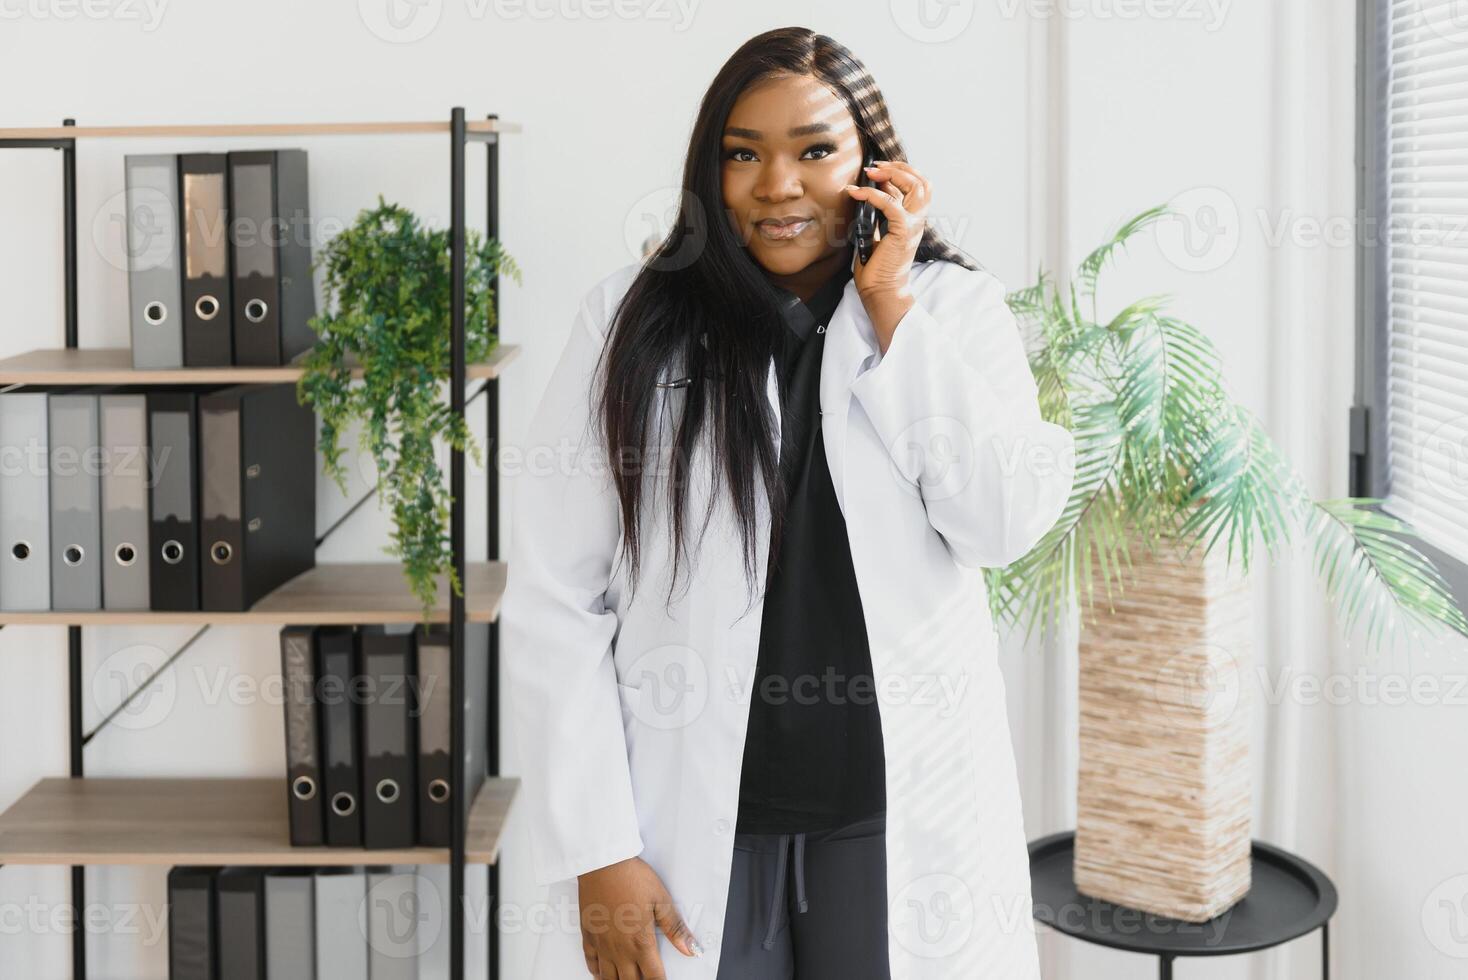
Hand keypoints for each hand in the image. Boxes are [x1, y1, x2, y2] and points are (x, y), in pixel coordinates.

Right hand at [578, 856, 700, 977]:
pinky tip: (601, 973)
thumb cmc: (632, 877)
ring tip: (626, 979)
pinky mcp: (588, 935)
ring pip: (608, 978)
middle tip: (646, 978)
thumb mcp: (661, 900)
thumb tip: (691, 949)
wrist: (603, 863)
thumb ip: (675, 928)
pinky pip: (590, 962)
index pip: (654, 977)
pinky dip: (597, 972)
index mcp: (641, 942)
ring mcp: (602, 944)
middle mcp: (620, 949)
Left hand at [845, 160, 930, 351]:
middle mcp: (917, 221)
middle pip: (921, 182)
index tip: (878, 169)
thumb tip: (870, 194)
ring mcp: (912, 226)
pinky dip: (873, 195)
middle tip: (875, 166)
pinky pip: (891, 205)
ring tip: (870, 173)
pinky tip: (857, 193)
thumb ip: (879, 214)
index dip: (900, 172)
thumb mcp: (877, 232)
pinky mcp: (902, 233)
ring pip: (915, 187)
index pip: (916, 186)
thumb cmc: (876, 266)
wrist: (881, 290)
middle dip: (898, 168)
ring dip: (892, 175)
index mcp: (913, 220)